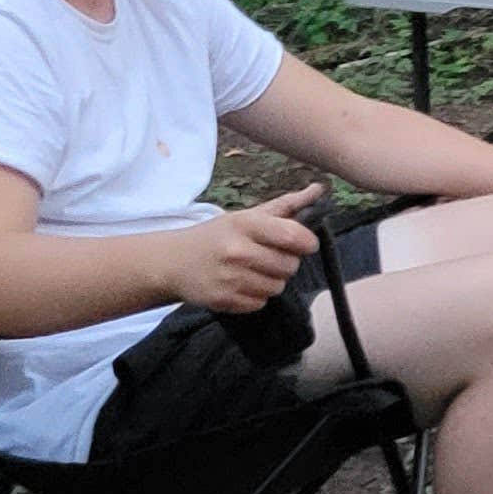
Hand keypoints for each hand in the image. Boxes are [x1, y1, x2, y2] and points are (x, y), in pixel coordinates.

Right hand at [172, 185, 322, 312]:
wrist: (174, 262)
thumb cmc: (217, 236)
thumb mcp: (246, 216)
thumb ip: (286, 205)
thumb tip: (319, 190)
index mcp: (245, 225)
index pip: (294, 237)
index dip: (307, 243)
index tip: (305, 244)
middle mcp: (237, 251)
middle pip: (289, 266)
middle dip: (286, 262)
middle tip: (268, 256)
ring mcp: (230, 278)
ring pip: (277, 287)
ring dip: (272, 280)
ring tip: (253, 270)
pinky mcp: (224, 300)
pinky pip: (260, 303)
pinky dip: (256, 296)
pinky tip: (240, 284)